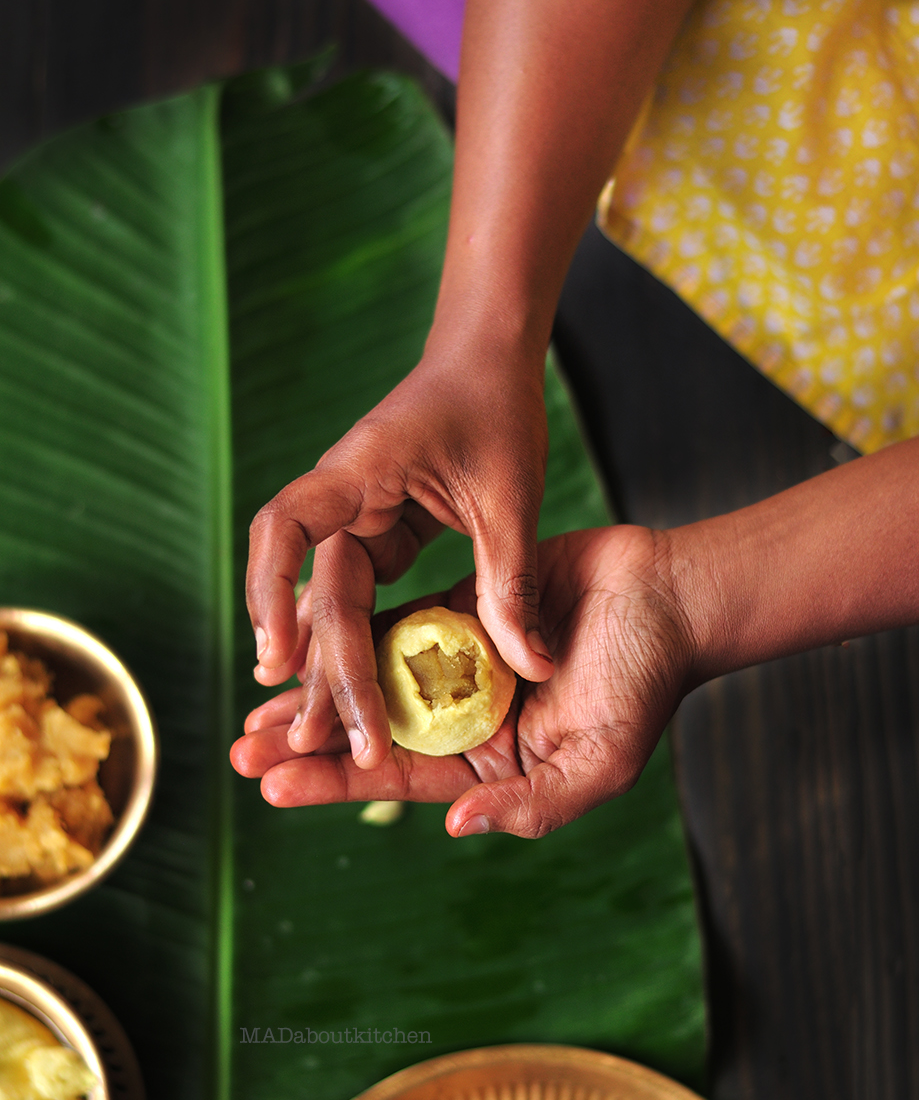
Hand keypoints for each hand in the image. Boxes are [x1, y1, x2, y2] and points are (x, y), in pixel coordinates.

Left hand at [231, 525, 695, 838]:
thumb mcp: (597, 763)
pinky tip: (308, 639)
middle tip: (240, 752)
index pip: (397, 778)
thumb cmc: (645, 685)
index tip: (272, 783)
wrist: (669, 597)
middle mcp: (466, 719)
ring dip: (319, 693)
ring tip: (258, 706)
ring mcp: (460, 664)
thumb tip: (451, 825)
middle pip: (370, 735)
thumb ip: (529, 803)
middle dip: (308, 745)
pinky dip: (354, 631)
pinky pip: (399, 621)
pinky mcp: (463, 608)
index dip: (332, 781)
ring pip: (374, 680)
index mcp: (490, 763)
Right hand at [245, 342, 554, 769]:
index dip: (272, 594)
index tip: (277, 659)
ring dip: (330, 668)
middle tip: (325, 740)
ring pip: (331, 605)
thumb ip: (512, 582)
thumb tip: (534, 669)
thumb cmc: (496, 407)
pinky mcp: (377, 535)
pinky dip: (356, 644)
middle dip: (321, 669)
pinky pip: (358, 598)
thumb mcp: (510, 497)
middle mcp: (342, 501)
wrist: (487, 359)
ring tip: (324, 738)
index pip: (284, 530)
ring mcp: (356, 519)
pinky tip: (350, 693)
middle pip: (316, 594)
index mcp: (359, 474)